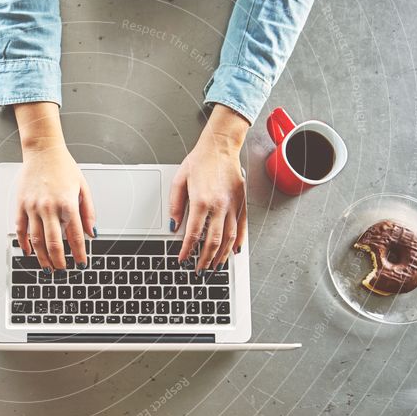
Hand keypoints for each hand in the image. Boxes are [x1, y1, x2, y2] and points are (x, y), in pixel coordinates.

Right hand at [13, 102, 95, 270]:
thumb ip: (89, 212)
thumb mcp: (83, 188)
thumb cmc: (63, 167)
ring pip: (36, 240)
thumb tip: (91, 233)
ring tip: (48, 267)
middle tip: (63, 270)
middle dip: (59, 261)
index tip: (81, 264)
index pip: (75, 236)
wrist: (42, 151)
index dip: (79, 254)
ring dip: (42, 257)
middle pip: (53, 243)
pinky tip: (29, 252)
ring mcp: (32, 207)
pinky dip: (24, 243)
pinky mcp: (20, 205)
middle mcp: (49, 207)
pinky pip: (20, 229)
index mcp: (67, 203)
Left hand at [169, 104, 248, 272]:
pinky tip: (234, 251)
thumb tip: (173, 226)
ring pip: (229, 238)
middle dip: (205, 258)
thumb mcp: (179, 180)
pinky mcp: (242, 202)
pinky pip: (242, 227)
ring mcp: (233, 205)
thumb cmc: (199, 161)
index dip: (187, 250)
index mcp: (201, 200)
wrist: (220, 146)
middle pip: (213, 241)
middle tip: (199, 269)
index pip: (193, 234)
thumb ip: (175, 205)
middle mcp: (220, 205)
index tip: (183, 259)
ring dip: (222, 255)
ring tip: (215, 266)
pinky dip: (239, 242)